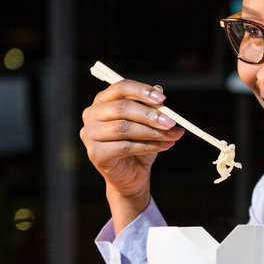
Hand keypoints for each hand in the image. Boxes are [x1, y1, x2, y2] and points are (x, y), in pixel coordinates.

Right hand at [80, 80, 184, 228]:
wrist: (132, 176)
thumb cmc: (139, 145)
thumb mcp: (148, 123)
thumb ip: (151, 106)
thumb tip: (159, 90)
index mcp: (103, 100)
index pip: (120, 87)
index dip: (142, 91)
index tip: (163, 99)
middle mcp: (92, 114)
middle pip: (122, 108)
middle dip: (150, 115)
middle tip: (172, 122)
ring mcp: (90, 135)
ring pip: (124, 128)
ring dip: (153, 133)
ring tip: (173, 136)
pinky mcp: (96, 154)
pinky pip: (125, 147)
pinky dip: (148, 146)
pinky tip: (164, 146)